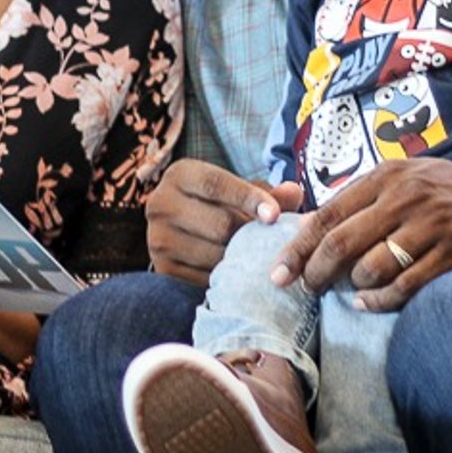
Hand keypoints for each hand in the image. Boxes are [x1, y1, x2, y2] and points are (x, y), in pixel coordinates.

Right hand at [146, 158, 303, 287]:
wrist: (180, 229)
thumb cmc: (218, 204)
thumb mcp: (239, 190)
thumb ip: (269, 192)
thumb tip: (293, 193)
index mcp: (180, 175)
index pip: (216, 185)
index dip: (248, 198)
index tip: (274, 215)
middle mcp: (161, 204)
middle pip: (218, 225)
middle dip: (251, 235)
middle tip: (271, 242)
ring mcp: (158, 239)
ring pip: (214, 255)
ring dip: (242, 258)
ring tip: (257, 256)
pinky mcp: (162, 269)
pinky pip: (205, 277)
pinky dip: (227, 276)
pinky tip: (238, 271)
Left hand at [271, 159, 451, 312]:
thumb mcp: (412, 180)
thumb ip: (367, 200)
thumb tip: (313, 227)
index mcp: (388, 176)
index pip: (327, 215)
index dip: (296, 247)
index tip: (277, 272)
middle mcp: (406, 195)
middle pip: (340, 243)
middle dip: (314, 273)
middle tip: (305, 291)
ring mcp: (432, 223)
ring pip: (371, 267)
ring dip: (352, 288)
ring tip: (349, 294)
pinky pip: (405, 285)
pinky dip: (380, 301)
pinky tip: (369, 304)